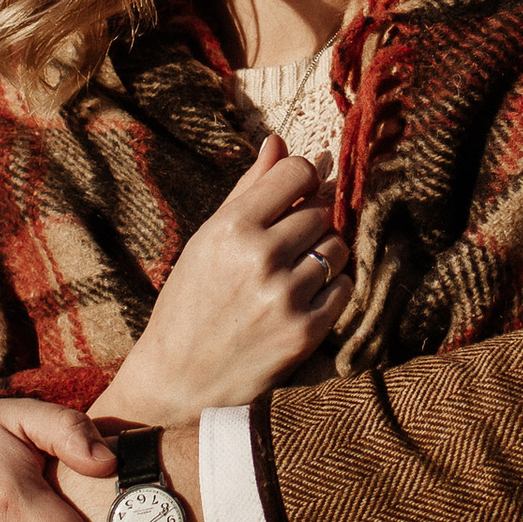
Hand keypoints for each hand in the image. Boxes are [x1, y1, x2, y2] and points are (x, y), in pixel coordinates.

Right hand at [102, 138, 352, 422]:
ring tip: (293, 270)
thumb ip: (248, 189)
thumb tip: (280, 141)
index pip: (298, 173)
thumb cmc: (190, 301)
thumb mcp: (207, 239)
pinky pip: (343, 288)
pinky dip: (330, 287)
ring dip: (325, 252)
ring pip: (338, 248)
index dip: (306, 176)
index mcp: (232, 228)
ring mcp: (286, 297)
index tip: (301, 188)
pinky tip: (301, 296)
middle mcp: (261, 258)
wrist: (179, 379)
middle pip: (322, 211)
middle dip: (312, 219)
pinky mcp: (305, 332)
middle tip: (289, 240)